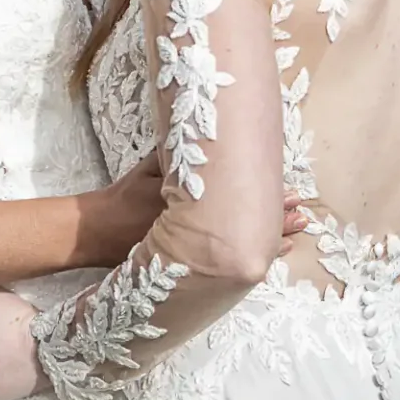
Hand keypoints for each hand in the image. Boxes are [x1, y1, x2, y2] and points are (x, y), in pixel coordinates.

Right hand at [95, 160, 308, 264]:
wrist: (96, 232)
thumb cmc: (123, 196)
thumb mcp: (149, 168)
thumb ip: (177, 156)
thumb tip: (205, 136)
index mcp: (191, 202)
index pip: (237, 200)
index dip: (266, 197)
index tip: (291, 194)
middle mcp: (196, 229)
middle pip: (244, 224)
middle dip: (275, 220)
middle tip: (302, 215)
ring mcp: (193, 250)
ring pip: (238, 244)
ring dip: (267, 238)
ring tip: (295, 235)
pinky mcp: (188, 263)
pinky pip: (224, 260)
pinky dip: (246, 254)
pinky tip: (266, 255)